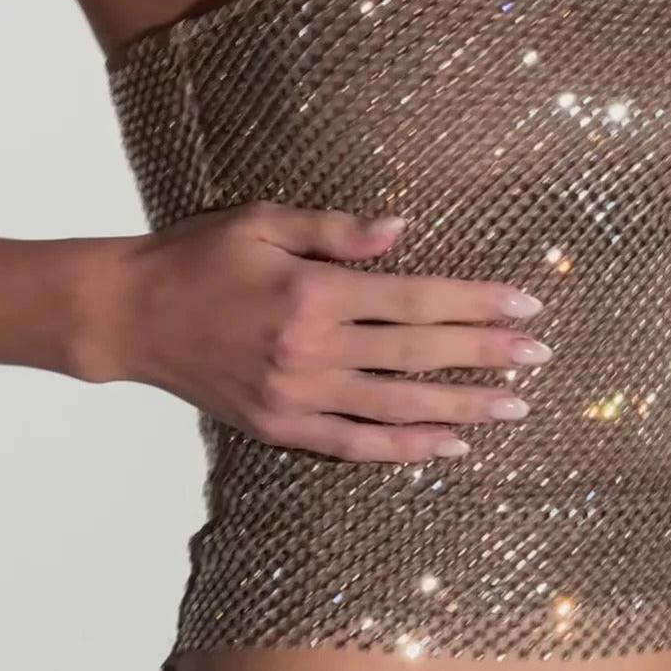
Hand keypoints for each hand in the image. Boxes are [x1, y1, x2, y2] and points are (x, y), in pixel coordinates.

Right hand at [97, 202, 548, 461]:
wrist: (130, 315)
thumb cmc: (197, 258)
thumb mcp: (262, 221)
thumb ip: (335, 229)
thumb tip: (403, 231)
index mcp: (313, 290)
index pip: (416, 299)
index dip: (476, 303)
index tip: (526, 306)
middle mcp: (311, 347)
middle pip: (418, 354)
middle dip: (486, 355)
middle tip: (540, 359)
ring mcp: (296, 394)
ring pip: (395, 406)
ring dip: (459, 409)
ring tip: (511, 410)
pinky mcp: (280, 427)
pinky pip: (352, 444)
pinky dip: (401, 449)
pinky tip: (445, 448)